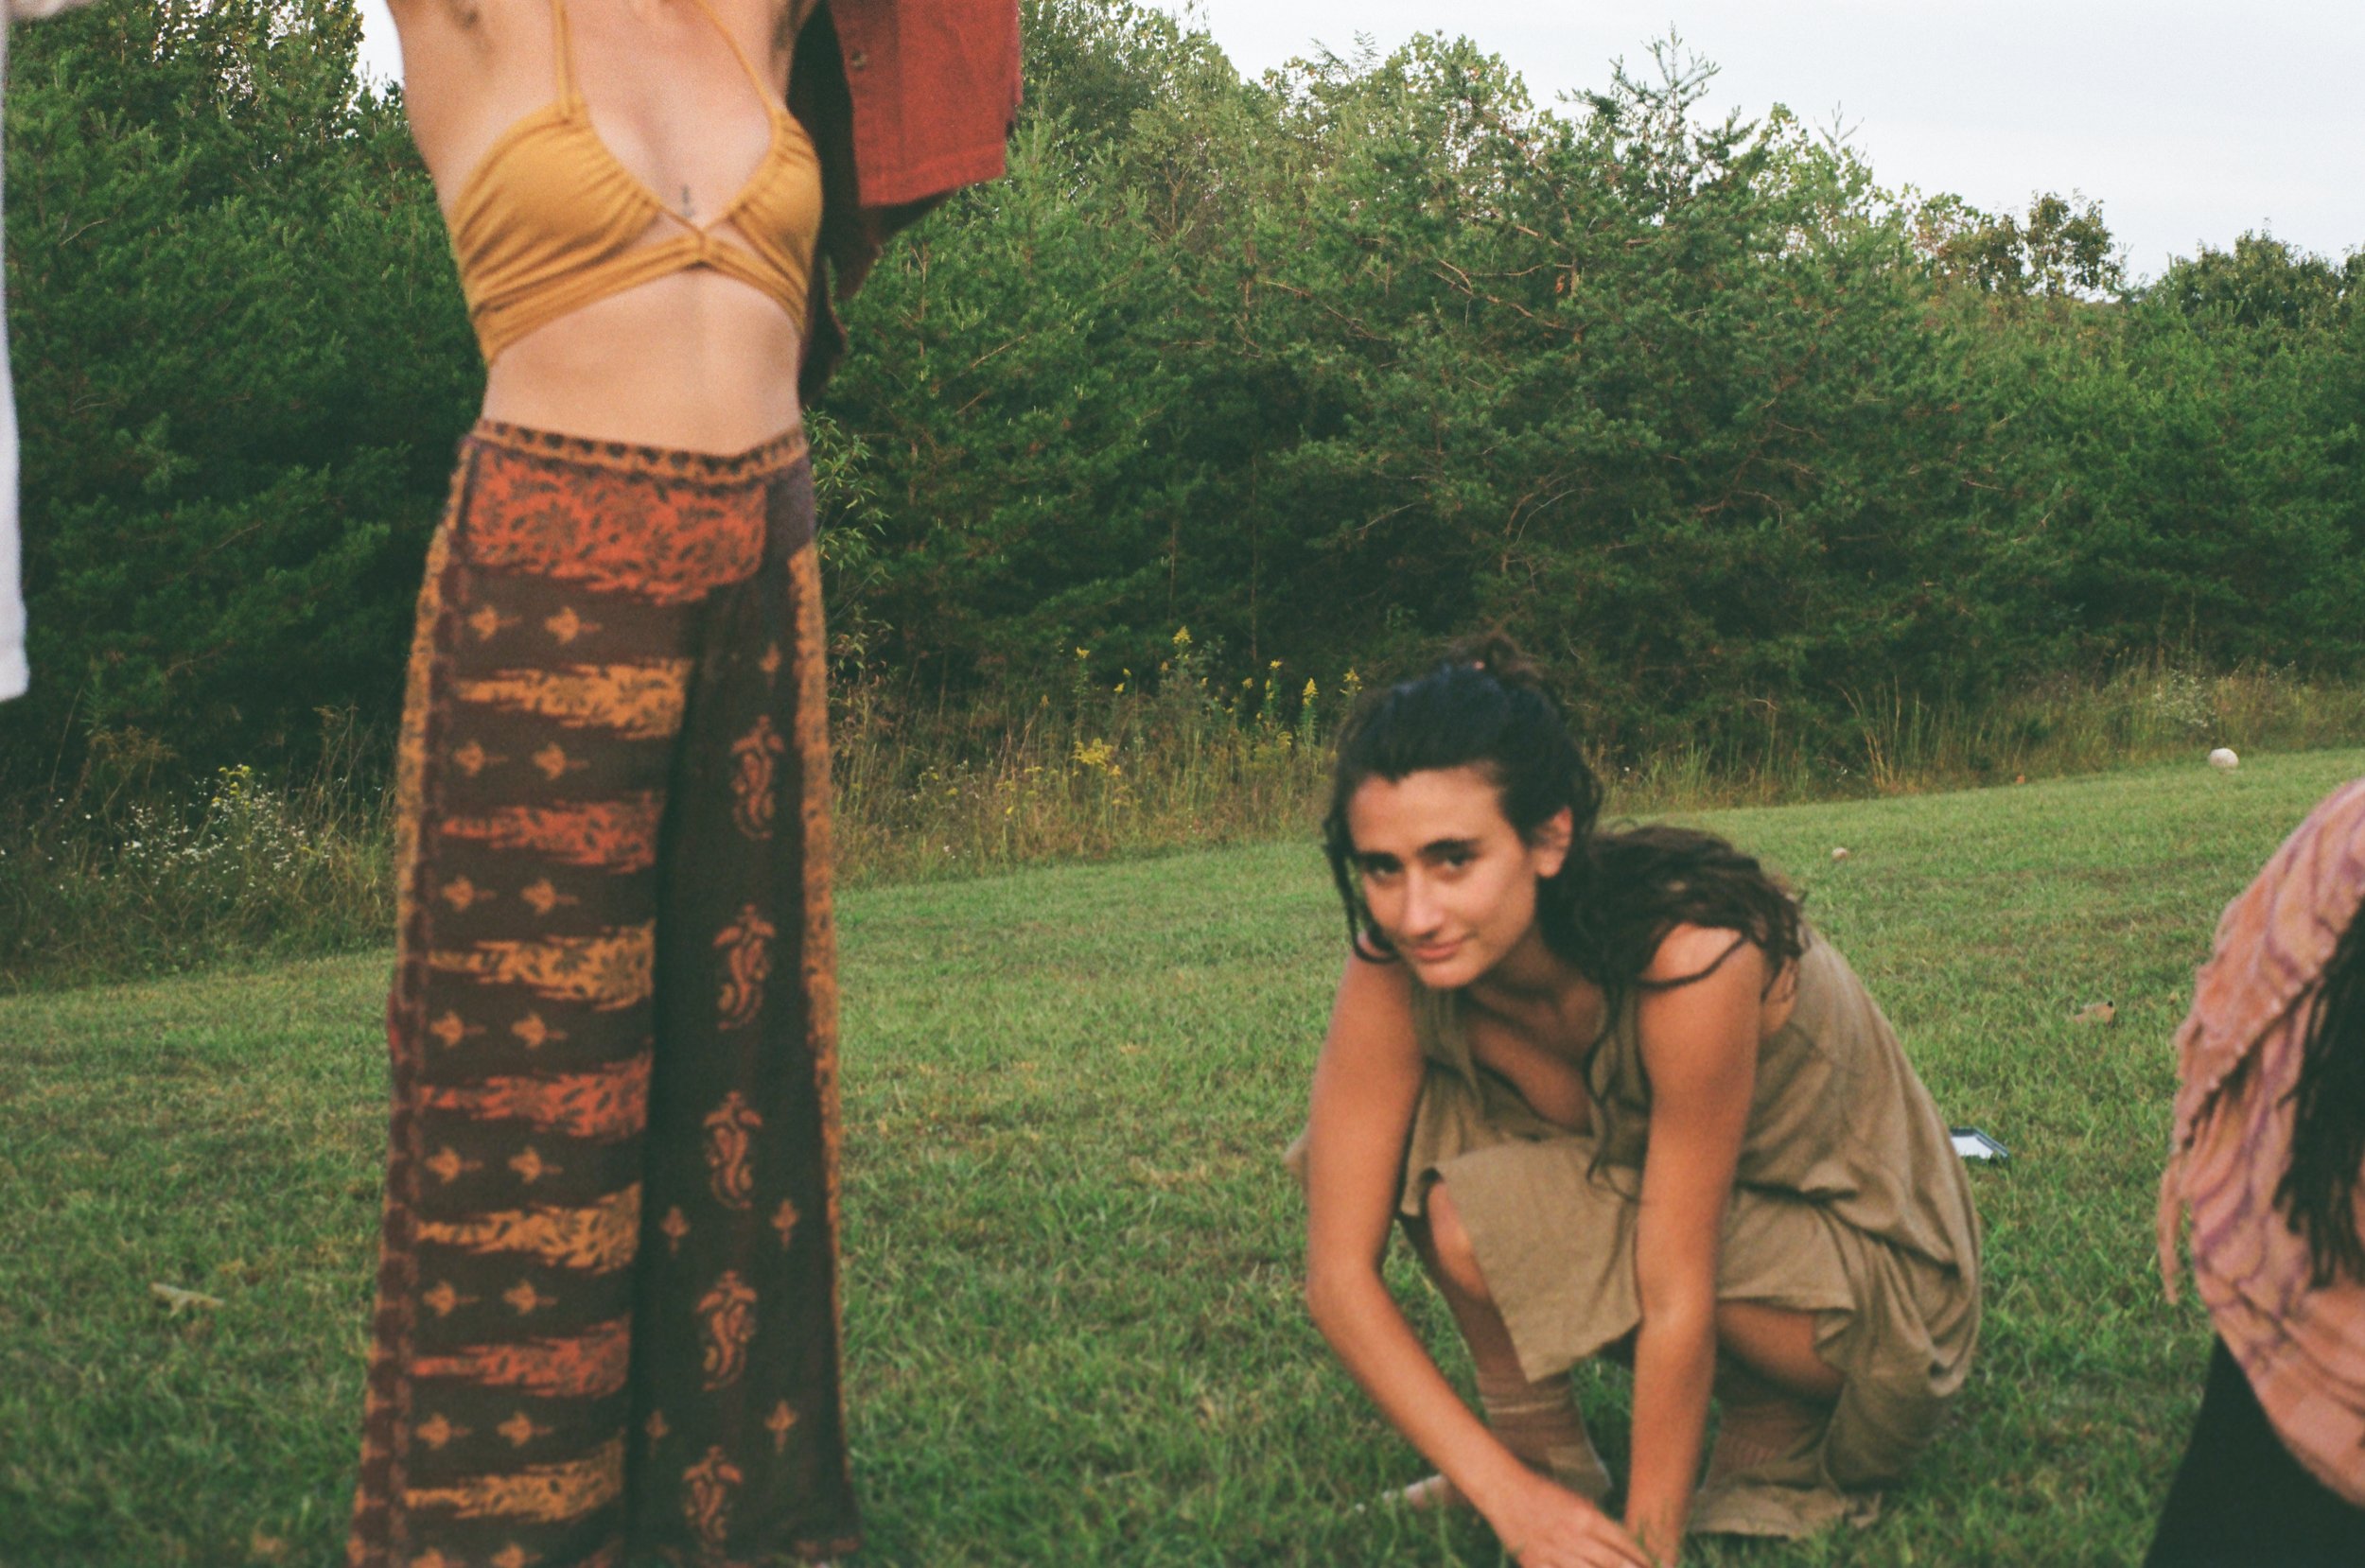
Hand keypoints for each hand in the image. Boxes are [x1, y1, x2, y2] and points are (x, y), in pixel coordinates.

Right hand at [1487, 1470, 1659, 1567]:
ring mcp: (1554, 1553)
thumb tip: (1622, 1545)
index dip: (1641, 1557)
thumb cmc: (1544, 1493)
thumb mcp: (1577, 1501)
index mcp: (1586, 1517)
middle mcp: (1573, 1536)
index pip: (1622, 1541)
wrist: (1505, 1492)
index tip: (1655, 1565)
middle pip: (1611, 1562)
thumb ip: (1599, 1524)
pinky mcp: (1535, 1565)